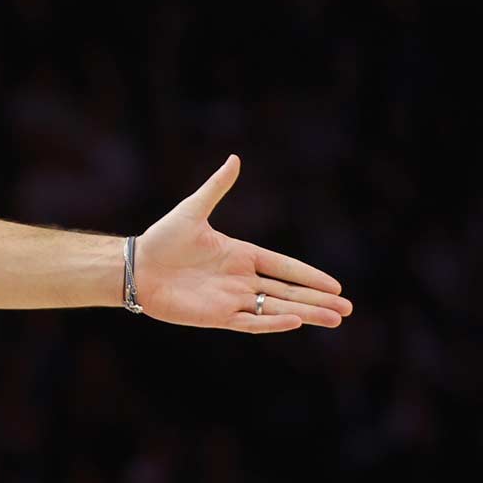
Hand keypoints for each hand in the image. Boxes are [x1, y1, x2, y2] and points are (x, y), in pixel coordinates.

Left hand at [135, 155, 353, 333]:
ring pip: (276, 308)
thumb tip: (235, 159)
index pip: (284, 267)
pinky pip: (250, 322)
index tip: (336, 285)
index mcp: (240, 254)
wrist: (135, 266)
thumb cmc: (162, 238)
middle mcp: (240, 279)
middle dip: (317, 301)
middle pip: (287, 292)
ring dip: (305, 314)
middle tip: (347, 309)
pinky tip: (294, 321)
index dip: (309, 276)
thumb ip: (217, 188)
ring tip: (334, 320)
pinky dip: (271, 323)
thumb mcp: (193, 210)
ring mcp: (229, 299)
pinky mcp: (215, 316)